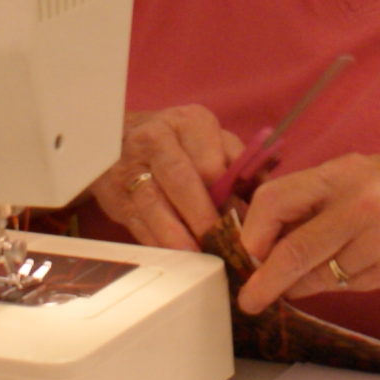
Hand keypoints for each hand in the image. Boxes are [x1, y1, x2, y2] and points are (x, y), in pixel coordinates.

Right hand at [91, 106, 243, 250]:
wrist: (122, 138)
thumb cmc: (180, 144)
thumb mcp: (210, 140)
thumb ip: (238, 163)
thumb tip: (264, 193)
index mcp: (189, 122)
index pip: (210, 162)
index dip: (228, 196)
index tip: (243, 221)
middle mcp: (156, 138)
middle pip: (180, 180)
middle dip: (202, 216)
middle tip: (221, 244)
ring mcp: (131, 166)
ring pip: (154, 203)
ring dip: (177, 235)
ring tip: (198, 256)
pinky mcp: (116, 194)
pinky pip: (138, 221)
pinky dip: (158, 242)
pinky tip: (176, 257)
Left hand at [233, 154, 379, 313]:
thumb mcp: (364, 175)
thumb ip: (318, 200)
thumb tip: (266, 238)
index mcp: (347, 172)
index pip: (277, 200)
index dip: (254, 232)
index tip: (247, 253)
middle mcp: (363, 204)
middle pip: (294, 249)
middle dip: (265, 280)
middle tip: (251, 299)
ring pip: (322, 276)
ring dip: (309, 282)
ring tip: (326, 268)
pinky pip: (350, 286)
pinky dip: (345, 282)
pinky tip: (366, 264)